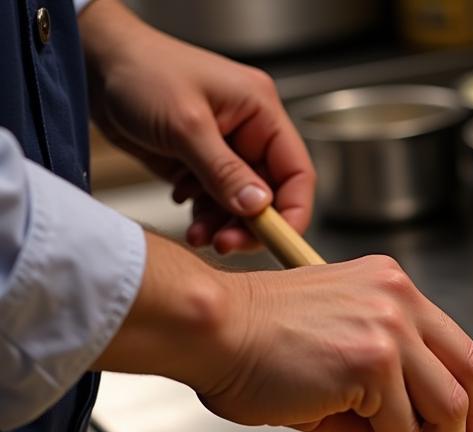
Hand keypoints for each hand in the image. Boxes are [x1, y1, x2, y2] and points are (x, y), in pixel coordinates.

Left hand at [79, 0, 313, 253]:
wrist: (93, 65)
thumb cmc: (140, 72)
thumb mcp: (186, 125)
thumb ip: (224, 171)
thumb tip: (258, 208)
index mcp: (261, 113)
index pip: (297, 173)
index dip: (293, 212)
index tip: (276, 241)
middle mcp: (250, 133)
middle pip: (271, 196)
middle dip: (249, 225)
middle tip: (225, 243)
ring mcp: (227, 150)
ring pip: (242, 204)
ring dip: (223, 225)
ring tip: (198, 235)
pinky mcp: (202, 164)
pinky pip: (216, 202)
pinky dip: (204, 215)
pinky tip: (185, 210)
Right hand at [94, 237, 472, 431]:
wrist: (208, 330)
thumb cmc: (254, 344)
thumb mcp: (337, 351)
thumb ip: (384, 383)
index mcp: (392, 288)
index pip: (458, 347)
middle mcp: (399, 300)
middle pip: (471, 372)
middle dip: (470, 428)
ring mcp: (390, 329)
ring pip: (448, 408)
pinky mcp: (372, 362)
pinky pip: (405, 430)